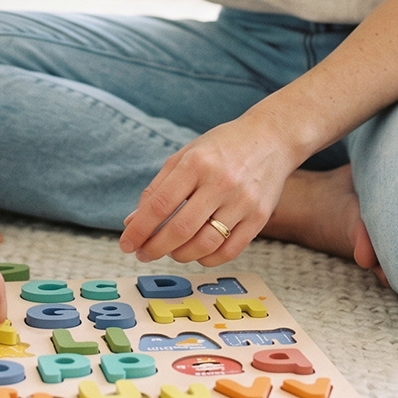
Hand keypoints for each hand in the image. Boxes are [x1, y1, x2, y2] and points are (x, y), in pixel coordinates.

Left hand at [118, 111, 301, 265]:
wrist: (271, 138)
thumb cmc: (222, 147)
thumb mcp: (185, 155)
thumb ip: (158, 188)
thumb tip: (134, 222)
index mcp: (196, 163)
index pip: (160, 204)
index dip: (139, 229)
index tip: (127, 243)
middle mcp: (220, 182)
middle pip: (180, 229)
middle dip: (155, 248)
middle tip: (143, 253)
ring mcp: (243, 202)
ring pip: (204, 245)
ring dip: (180, 255)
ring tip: (170, 251)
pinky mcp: (260, 217)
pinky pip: (229, 251)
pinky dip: (207, 258)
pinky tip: (196, 252)